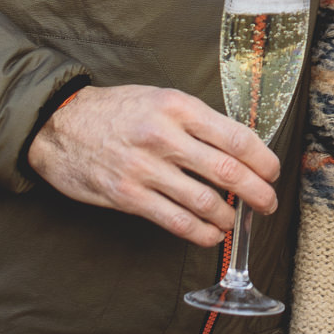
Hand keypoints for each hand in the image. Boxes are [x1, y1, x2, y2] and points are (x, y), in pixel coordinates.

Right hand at [28, 85, 280, 247]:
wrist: (60, 125)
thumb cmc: (116, 111)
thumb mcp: (160, 99)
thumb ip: (197, 120)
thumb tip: (239, 146)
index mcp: (178, 107)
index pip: (235, 137)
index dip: (262, 159)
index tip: (273, 171)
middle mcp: (164, 136)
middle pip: (227, 170)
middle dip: (256, 192)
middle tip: (269, 202)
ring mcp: (145, 168)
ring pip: (204, 201)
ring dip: (229, 217)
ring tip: (235, 221)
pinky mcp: (127, 196)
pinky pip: (175, 221)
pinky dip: (200, 233)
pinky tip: (210, 234)